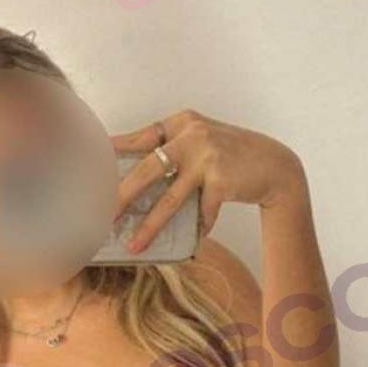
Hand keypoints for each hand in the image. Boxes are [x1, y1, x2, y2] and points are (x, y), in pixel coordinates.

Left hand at [110, 109, 307, 252]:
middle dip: (122, 195)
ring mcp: (207, 157)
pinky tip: (197, 238)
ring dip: (150, 225)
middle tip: (103, 215)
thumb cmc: (233, 156)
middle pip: (147, 169)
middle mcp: (192, 135)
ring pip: (170, 198)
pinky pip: (202, 212)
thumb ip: (175, 148)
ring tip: (134, 243)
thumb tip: (139, 173)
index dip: (115, 150)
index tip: (92, 161)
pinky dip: (199, 228)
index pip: (141, 138)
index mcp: (182, 123)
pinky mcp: (222, 179)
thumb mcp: (202, 140)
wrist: (276, 165)